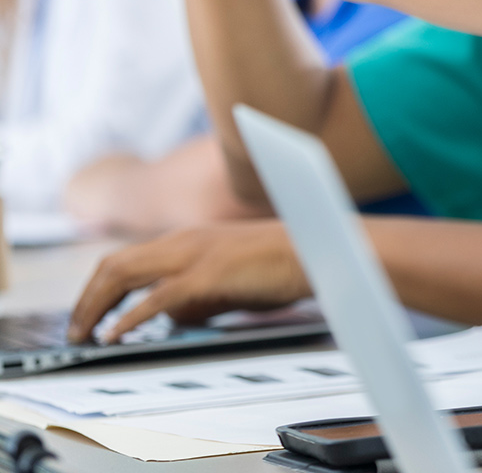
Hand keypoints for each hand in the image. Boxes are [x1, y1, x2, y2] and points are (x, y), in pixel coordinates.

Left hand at [68, 220, 309, 342]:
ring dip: (95, 306)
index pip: (127, 258)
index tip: (89, 315)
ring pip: (123, 274)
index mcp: (188, 237)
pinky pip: (154, 298)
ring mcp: (193, 254)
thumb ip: (196, 294)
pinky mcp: (207, 274)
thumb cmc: (279, 264)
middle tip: (76, 329)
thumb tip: (169, 318)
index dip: (99, 288)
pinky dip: (128, 318)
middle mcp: (183, 239)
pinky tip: (116, 335)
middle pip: (113, 263)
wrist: (315, 249)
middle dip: (85, 298)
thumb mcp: (228, 278)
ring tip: (84, 334)